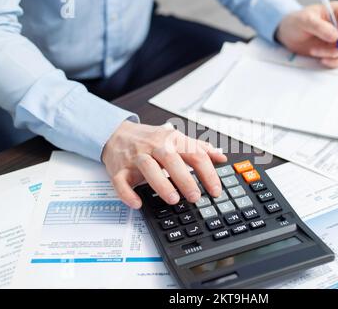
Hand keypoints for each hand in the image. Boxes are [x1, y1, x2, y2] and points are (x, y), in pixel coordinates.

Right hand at [102, 121, 227, 208]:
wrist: (116, 134)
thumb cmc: (149, 139)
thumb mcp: (175, 139)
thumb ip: (198, 148)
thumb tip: (221, 157)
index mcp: (171, 140)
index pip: (194, 154)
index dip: (208, 173)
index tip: (215, 190)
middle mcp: (154, 146)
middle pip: (171, 160)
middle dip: (185, 179)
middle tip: (195, 197)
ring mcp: (135, 157)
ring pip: (148, 168)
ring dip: (161, 184)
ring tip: (173, 199)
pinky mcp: (118, 169)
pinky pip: (121, 181)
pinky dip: (128, 193)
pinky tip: (138, 203)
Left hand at [275, 1, 337, 67]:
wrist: (288, 35)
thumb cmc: (296, 22)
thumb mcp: (305, 21)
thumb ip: (319, 27)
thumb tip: (335, 36)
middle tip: (328, 50)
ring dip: (332, 54)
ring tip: (313, 51)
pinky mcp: (334, 51)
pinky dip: (333, 62)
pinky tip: (321, 60)